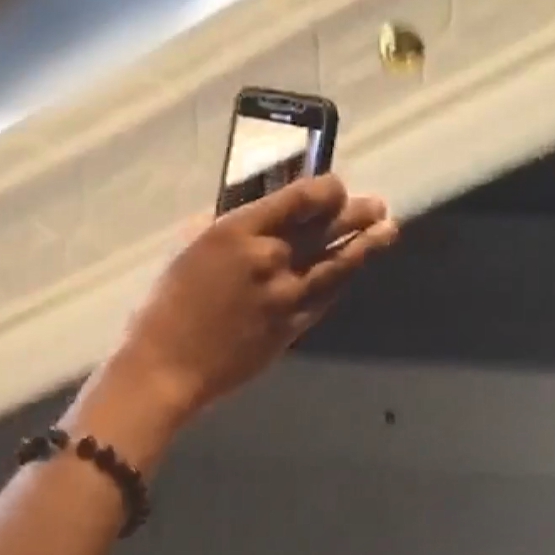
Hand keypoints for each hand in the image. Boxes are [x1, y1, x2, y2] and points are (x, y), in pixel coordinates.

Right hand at [114, 174, 396, 420]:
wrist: (168, 367)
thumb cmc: (166, 306)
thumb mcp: (189, 250)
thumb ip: (227, 230)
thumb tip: (254, 217)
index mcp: (238, 231)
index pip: (300, 198)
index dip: (327, 190)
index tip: (337, 187)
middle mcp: (271, 257)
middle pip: (329, 227)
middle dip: (358, 214)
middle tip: (378, 205)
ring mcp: (288, 294)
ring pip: (340, 263)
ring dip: (368, 246)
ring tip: (388, 231)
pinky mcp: (295, 325)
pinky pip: (329, 295)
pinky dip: (344, 279)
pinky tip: (355, 269)